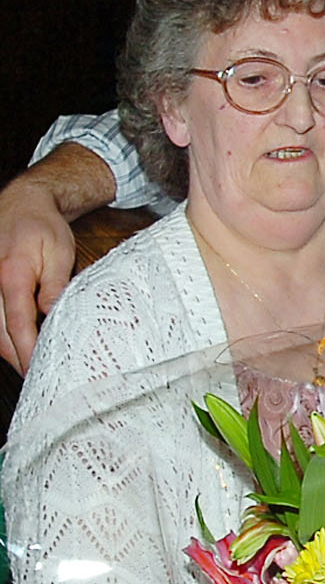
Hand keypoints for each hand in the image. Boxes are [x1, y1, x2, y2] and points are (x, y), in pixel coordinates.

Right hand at [0, 175, 76, 373]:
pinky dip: (6, 337)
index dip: (28, 351)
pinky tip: (23, 347)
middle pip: (0, 335)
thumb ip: (54, 285)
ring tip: (35, 368)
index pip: (17, 324)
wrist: (21, 205)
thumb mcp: (59, 252)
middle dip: (19, 359)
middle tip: (41, 378)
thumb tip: (52, 315)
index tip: (40, 370)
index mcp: (10, 275)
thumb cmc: (42, 226)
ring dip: (11, 351)